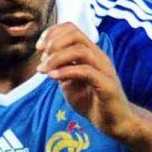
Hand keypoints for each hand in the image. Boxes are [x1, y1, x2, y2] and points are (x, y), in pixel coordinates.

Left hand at [39, 21, 139, 145]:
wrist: (113, 122)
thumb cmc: (91, 102)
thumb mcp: (69, 84)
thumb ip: (59, 71)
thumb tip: (44, 62)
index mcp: (90, 53)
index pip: (72, 29)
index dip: (52, 33)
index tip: (39, 47)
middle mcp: (98, 57)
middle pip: (75, 34)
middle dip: (54, 42)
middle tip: (41, 57)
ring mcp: (104, 69)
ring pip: (80, 50)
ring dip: (57, 58)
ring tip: (43, 70)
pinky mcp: (107, 85)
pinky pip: (86, 71)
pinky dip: (66, 72)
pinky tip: (53, 77)